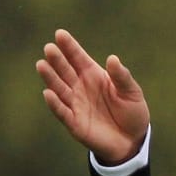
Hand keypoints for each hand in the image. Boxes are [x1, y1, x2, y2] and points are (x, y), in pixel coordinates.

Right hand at [36, 29, 149, 164]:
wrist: (132, 141)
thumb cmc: (132, 112)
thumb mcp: (132, 93)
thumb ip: (122, 77)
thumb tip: (113, 59)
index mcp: (93, 75)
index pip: (78, 58)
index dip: (69, 46)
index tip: (60, 34)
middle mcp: (80, 87)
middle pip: (65, 70)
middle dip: (57, 59)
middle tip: (49, 48)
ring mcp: (75, 104)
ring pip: (59, 88)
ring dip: (50, 77)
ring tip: (42, 64)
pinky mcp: (74, 122)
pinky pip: (62, 111)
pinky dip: (55, 103)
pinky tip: (48, 93)